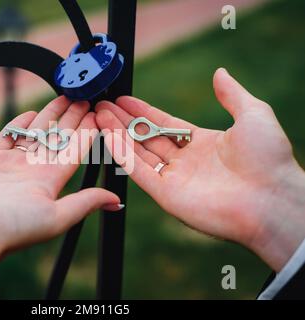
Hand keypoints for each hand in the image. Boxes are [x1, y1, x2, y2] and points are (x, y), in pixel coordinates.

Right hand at [0, 96, 120, 254]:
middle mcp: (34, 170)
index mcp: (51, 180)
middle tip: (84, 97)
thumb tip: (117, 201)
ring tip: (62, 96)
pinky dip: (18, 125)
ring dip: (49, 115)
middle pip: (58, 137)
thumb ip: (86, 203)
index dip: (87, 131)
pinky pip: (7, 137)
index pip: (75, 149)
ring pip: (35, 133)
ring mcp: (11, 164)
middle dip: (72, 117)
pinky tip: (29, 114)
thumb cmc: (13, 228)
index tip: (97, 113)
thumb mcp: (58, 217)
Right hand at [95, 68, 304, 271]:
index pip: (163, 124)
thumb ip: (232, 94)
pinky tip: (107, 135)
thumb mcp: (253, 114)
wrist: (271, 199)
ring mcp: (174, 179)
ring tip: (98, 116)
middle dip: (123, 121)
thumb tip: (219, 72)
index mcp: (202, 144)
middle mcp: (185, 161)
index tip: (122, 99)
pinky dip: (122, 154)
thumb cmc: (267, 158)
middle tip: (102, 106)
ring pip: (138, 153)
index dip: (142, 111)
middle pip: (145, 138)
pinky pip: (138, 171)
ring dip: (117, 134)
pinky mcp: (166, 195)